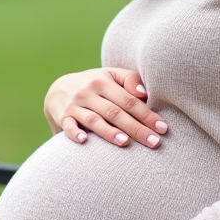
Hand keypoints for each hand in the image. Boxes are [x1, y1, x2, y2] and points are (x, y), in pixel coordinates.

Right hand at [44, 68, 167, 147]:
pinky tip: (84, 141)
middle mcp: (89, 91)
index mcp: (104, 81)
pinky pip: (68, 126)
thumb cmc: (93, 85)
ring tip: (125, 143)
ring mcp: (75, 105)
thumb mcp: (109, 76)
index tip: (163, 128)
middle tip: (154, 142)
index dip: (147, 114)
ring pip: (94, 119)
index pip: (129, 100)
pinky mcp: (62, 117)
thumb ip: (129, 79)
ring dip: (109, 132)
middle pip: (116, 112)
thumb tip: (144, 94)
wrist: (57, 89)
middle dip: (136, 128)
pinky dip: (74, 133)